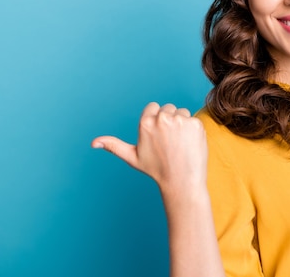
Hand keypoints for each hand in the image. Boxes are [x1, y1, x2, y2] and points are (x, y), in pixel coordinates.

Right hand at [92, 102, 207, 192]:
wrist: (182, 182)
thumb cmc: (156, 170)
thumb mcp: (132, 157)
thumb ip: (114, 146)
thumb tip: (93, 143)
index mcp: (146, 122)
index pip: (153, 107)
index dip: (157, 121)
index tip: (159, 136)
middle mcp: (162, 118)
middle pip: (168, 108)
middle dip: (169, 121)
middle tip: (170, 143)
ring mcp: (180, 120)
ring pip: (182, 113)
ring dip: (182, 124)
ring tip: (180, 144)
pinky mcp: (195, 124)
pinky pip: (194, 119)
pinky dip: (194, 130)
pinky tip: (190, 144)